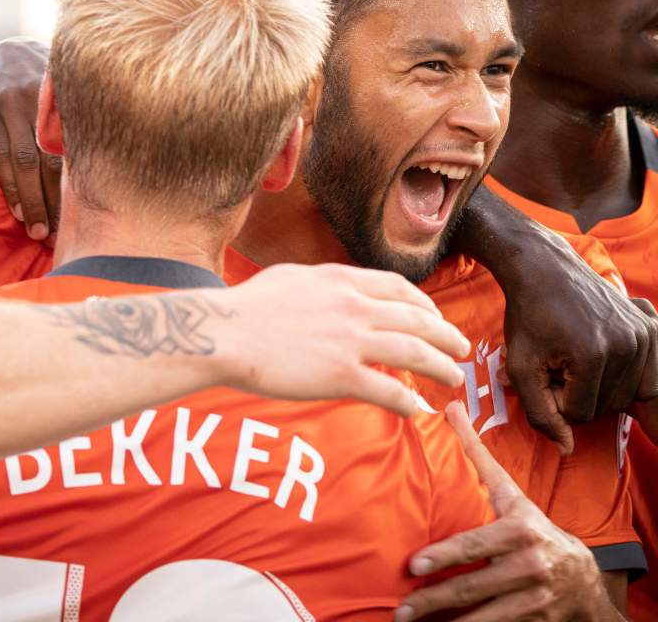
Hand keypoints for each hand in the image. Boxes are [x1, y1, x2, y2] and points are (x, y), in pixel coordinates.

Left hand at [0, 36, 58, 241]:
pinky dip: (76, 166)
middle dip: (38, 199)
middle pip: (31, 158)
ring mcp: (46, 98)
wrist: (10, 52)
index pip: (4, 156)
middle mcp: (18, 102)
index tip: (22, 220)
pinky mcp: (66, 99)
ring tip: (63, 221)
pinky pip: (73, 137)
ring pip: (56, 151)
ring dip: (60, 190)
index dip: (13, 189)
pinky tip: (82, 190)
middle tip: (44, 234)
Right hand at [220, 264, 467, 415]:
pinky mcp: (342, 376)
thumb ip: (320, 282)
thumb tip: (331, 288)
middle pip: (418, 321)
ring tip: (454, 378)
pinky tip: (417, 411)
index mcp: (342, 280)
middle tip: (462, 349)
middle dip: (446, 336)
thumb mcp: (290, 276)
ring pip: (415, 354)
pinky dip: (409, 403)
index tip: (435, 316)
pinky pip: (390, 391)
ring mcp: (351, 342)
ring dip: (441, 367)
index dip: (425, 304)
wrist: (224, 333)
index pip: (399, 289)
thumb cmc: (245, 308)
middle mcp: (355, 307)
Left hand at [393, 402, 617, 621]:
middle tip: (402, 607)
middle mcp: (530, 565)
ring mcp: (534, 598)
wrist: (582, 577)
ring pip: (483, 614)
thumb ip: (478, 455)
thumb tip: (451, 407)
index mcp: (520, 530)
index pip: (476, 544)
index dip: (447, 555)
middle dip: (436, 598)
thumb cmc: (531, 527)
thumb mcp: (511, 493)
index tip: (415, 564)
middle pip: (474, 585)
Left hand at [499, 240, 657, 454]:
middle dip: (578, 392)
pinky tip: (596, 354)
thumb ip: (540, 414)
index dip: (555, 397)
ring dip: (598, 384)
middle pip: (606, 405)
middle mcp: (627, 345)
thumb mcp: (519, 368)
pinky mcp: (651, 328)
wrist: (544, 269)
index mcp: (593, 356)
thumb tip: (567, 450)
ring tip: (574, 357)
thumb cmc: (527, 317)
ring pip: (625, 394)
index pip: (579, 414)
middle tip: (557, 362)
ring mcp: (643, 335)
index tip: (543, 370)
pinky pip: (643, 378)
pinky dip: (620, 374)